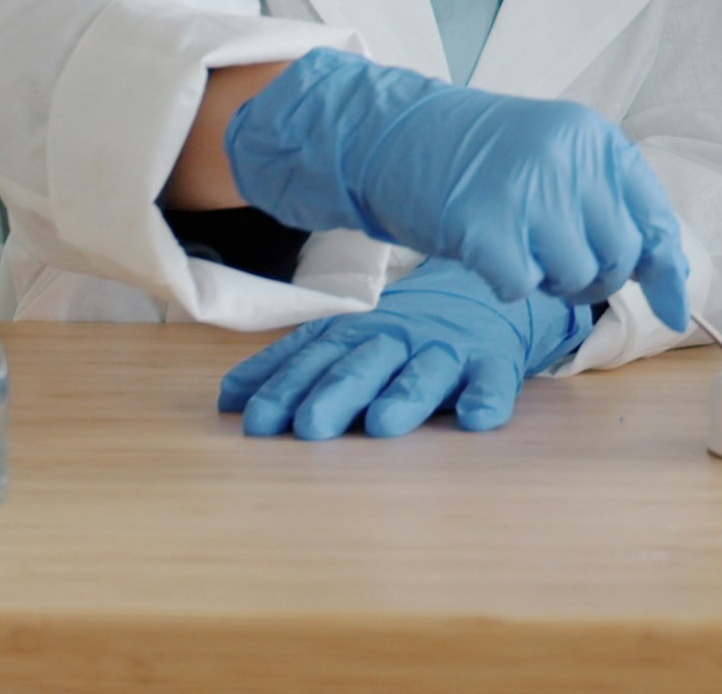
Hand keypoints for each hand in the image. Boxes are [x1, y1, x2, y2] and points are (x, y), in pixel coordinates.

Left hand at [218, 260, 584, 438]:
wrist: (484, 295)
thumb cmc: (402, 334)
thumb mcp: (346, 341)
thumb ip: (292, 366)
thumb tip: (227, 400)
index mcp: (358, 334)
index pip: (316, 359)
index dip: (286, 387)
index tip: (257, 421)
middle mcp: (399, 338)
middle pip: (364, 364)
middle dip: (335, 393)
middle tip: (310, 426)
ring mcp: (448, 349)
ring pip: (425, 371)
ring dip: (404, 396)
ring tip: (383, 424)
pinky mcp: (494, 362)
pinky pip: (493, 380)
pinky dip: (486, 397)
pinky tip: (474, 417)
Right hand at [225, 46, 691, 329]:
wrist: (396, 132)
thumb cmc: (481, 160)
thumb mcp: (556, 165)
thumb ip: (610, 214)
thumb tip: (676, 298)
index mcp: (593, 137)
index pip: (653, 216)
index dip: (666, 270)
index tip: (675, 309)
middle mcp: (567, 155)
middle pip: (621, 255)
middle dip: (596, 279)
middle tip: (557, 266)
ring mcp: (525, 186)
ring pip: (577, 276)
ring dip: (552, 284)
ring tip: (520, 254)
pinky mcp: (482, 221)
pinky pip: (523, 286)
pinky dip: (509, 285)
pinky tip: (489, 257)